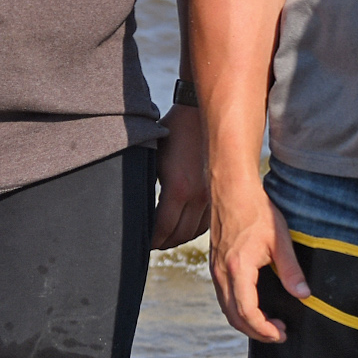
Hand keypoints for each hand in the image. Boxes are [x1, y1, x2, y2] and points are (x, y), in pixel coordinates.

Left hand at [152, 104, 209, 250]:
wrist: (199, 113)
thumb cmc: (172, 133)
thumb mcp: (152, 158)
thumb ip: (147, 185)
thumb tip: (137, 209)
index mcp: (178, 189)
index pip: (163, 229)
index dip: (152, 240)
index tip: (143, 243)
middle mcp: (198, 196)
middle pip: (181, 235)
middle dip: (165, 242)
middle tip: (153, 243)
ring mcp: (212, 194)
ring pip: (196, 230)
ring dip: (181, 237)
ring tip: (168, 237)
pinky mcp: (219, 191)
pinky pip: (208, 220)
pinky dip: (195, 227)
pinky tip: (185, 225)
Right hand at [208, 172, 307, 342]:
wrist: (231, 190)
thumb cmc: (255, 210)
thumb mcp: (280, 240)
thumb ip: (291, 270)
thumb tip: (303, 294)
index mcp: (238, 268)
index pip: (247, 312)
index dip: (264, 329)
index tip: (280, 333)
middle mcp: (222, 273)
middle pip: (234, 317)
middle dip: (256, 331)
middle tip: (278, 333)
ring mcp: (215, 271)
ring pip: (227, 309)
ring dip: (246, 322)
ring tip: (268, 323)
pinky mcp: (215, 266)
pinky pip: (224, 297)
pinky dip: (238, 309)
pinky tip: (255, 305)